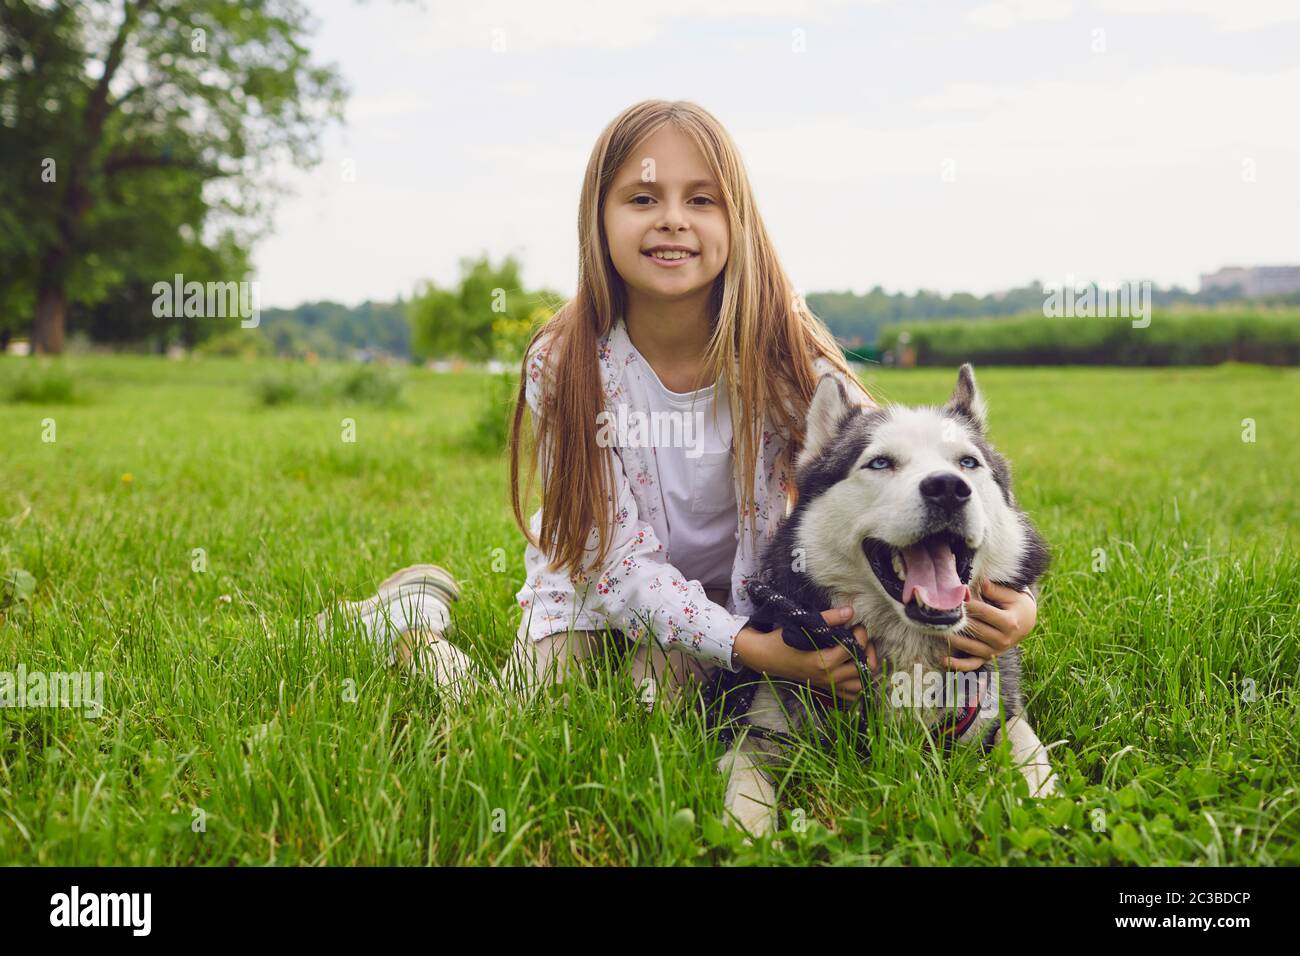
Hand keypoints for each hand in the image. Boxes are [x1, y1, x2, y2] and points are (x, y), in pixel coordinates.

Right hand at [734, 606, 878, 702]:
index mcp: (824, 662)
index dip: (860, 634)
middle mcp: (829, 677)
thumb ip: (829, 618)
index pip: (854, 649)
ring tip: (860, 654)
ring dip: (865, 669)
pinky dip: (858, 685)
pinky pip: (850, 695)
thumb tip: (851, 611)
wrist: (766, 657)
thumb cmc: (783, 640)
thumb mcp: (803, 626)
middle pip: (863, 668)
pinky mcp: (826, 688)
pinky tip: (855, 670)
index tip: (856, 624)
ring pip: (861, 685)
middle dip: (867, 650)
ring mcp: (828, 685)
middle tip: (861, 638)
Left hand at [942, 580, 1037, 671]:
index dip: (968, 604)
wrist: (1027, 621)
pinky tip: (944, 660)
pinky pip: (973, 664)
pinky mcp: (989, 657)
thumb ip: (994, 590)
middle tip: (939, 613)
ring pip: (971, 647)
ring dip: (953, 640)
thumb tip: (980, 582)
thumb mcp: (1010, 594)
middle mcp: (1003, 639)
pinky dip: (959, 664)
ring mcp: (995, 651)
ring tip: (937, 631)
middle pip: (975, 630)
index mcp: (1009, 622)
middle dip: (958, 621)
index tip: (954, 597)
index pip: (984, 612)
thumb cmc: (1015, 604)